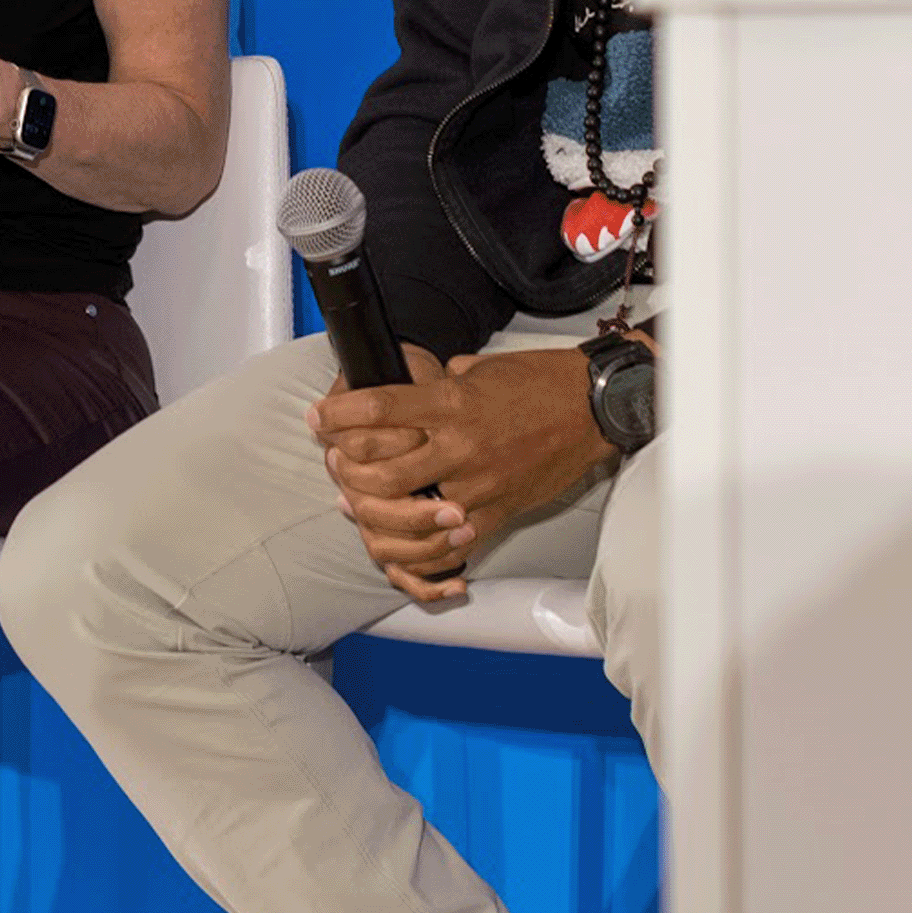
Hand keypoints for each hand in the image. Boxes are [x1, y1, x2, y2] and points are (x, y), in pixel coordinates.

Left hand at [310, 345, 615, 606]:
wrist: (592, 409)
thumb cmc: (538, 383)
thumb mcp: (478, 370)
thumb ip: (437, 387)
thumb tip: (403, 395)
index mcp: (454, 402)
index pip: (379, 410)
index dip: (338, 415)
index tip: (319, 417)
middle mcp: (461, 446)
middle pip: (381, 470)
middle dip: (347, 466)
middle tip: (335, 458)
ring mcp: (479, 485)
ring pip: (407, 514)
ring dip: (372, 510)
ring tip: (356, 498)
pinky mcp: (497, 512)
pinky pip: (447, 541)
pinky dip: (416, 542)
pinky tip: (397, 534)